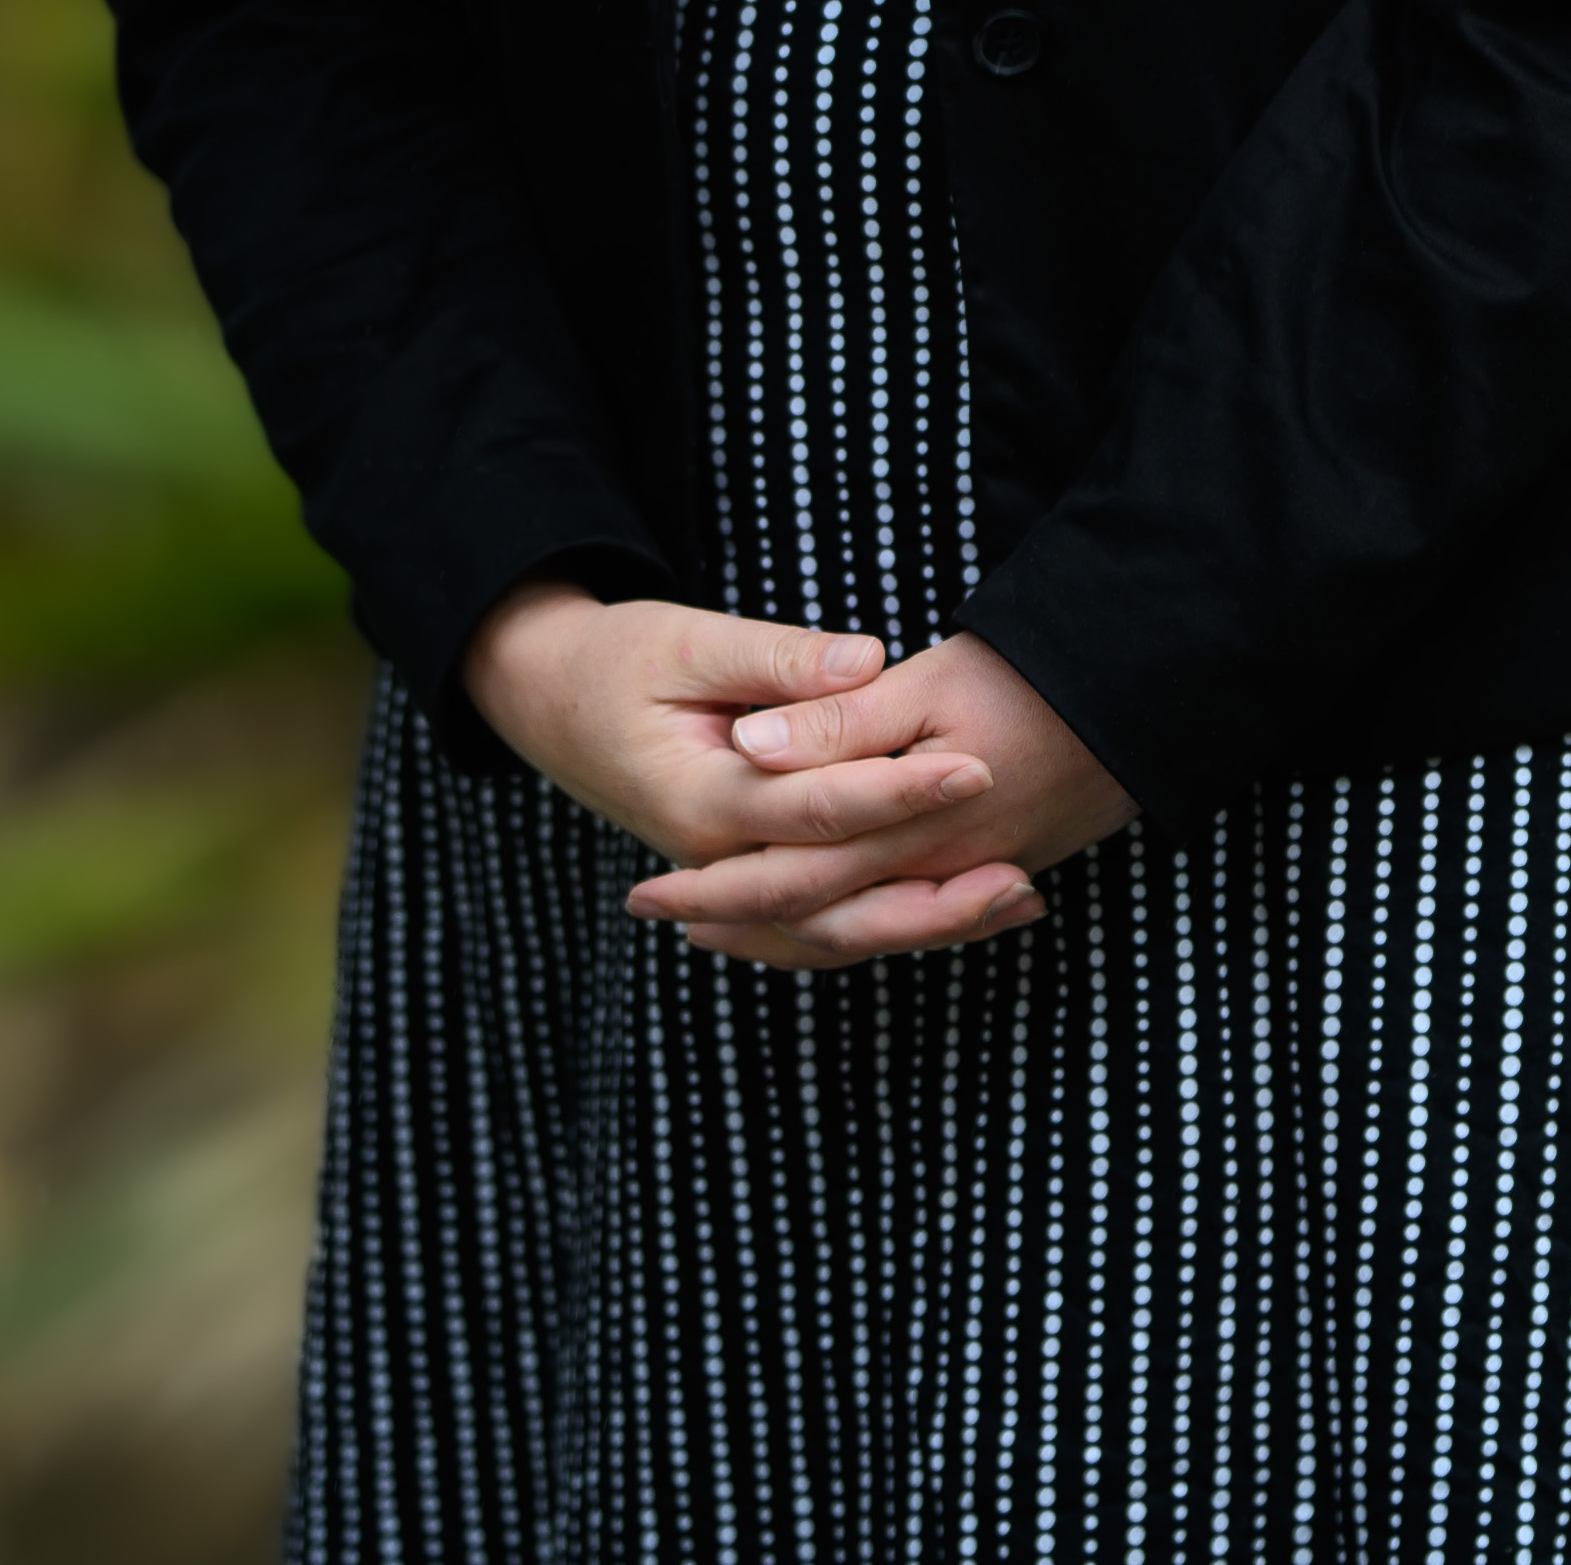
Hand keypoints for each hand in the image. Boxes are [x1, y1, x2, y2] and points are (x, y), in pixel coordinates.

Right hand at [457, 582, 1050, 965]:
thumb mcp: (687, 639)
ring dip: (923, 924)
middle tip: (1020, 873)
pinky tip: (960, 910)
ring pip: (833, 931)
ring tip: (1016, 902)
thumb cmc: (619, 659)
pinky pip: (821, 924)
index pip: (815, 809)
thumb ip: (778, 658)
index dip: (899, 791)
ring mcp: (728, 883)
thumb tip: (867, 663)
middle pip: (834, 902)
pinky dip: (889, 923)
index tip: (977, 766)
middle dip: (931, 892)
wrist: (550, 701)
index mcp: (700, 800)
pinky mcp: (747, 881)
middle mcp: (715, 862)